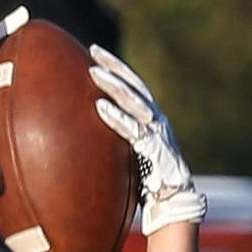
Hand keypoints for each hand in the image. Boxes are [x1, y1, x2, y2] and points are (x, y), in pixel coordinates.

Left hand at [90, 45, 205, 235]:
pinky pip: (132, 129)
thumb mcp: (127, 149)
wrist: (171, 200)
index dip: (116, 66)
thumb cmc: (145, 176)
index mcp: (151, 116)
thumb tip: (81, 129)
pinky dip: (115, 116)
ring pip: (133, 102)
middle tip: (93, 52)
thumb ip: (113, 136)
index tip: (95, 51)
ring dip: (112, 86)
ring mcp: (156, 131)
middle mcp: (156, 119)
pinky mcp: (153, 148)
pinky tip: (99, 106)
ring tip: (93, 72)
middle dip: (114, 67)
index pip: (133, 84)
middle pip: (134, 85)